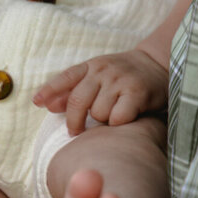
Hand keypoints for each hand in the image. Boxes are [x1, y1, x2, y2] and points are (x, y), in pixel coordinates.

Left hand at [33, 49, 168, 134]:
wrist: (161, 65)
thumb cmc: (123, 77)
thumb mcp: (97, 77)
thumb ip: (73, 90)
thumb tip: (46, 105)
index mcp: (91, 66)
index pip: (65, 77)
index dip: (49, 90)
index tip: (36, 102)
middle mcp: (104, 71)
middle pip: (77, 101)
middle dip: (73, 120)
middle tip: (74, 131)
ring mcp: (120, 81)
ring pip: (98, 112)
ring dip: (102, 120)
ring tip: (113, 113)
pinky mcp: (137, 93)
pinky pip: (117, 118)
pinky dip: (118, 123)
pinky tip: (127, 116)